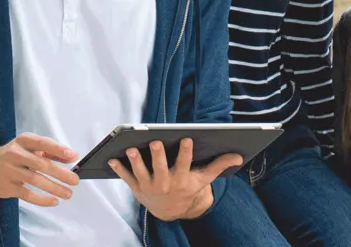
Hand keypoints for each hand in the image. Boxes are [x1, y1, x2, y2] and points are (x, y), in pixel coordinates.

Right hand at [0, 133, 80, 206]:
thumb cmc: (13, 155)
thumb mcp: (29, 147)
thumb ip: (50, 152)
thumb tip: (70, 157)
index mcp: (23, 141)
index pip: (43, 143)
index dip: (58, 150)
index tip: (73, 156)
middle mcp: (15, 154)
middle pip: (41, 164)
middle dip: (61, 173)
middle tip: (74, 180)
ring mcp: (10, 171)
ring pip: (36, 180)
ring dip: (54, 188)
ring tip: (67, 193)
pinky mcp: (8, 187)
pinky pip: (28, 194)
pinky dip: (42, 199)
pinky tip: (53, 201)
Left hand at [108, 138, 242, 221]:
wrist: (171, 210)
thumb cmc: (188, 188)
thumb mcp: (203, 179)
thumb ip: (219, 165)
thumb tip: (238, 156)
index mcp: (182, 179)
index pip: (184, 164)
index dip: (185, 152)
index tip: (186, 139)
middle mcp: (165, 183)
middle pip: (161, 168)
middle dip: (158, 155)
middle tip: (156, 141)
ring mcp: (149, 186)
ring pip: (141, 172)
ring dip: (135, 161)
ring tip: (131, 148)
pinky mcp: (136, 187)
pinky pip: (126, 178)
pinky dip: (119, 169)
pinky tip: (111, 158)